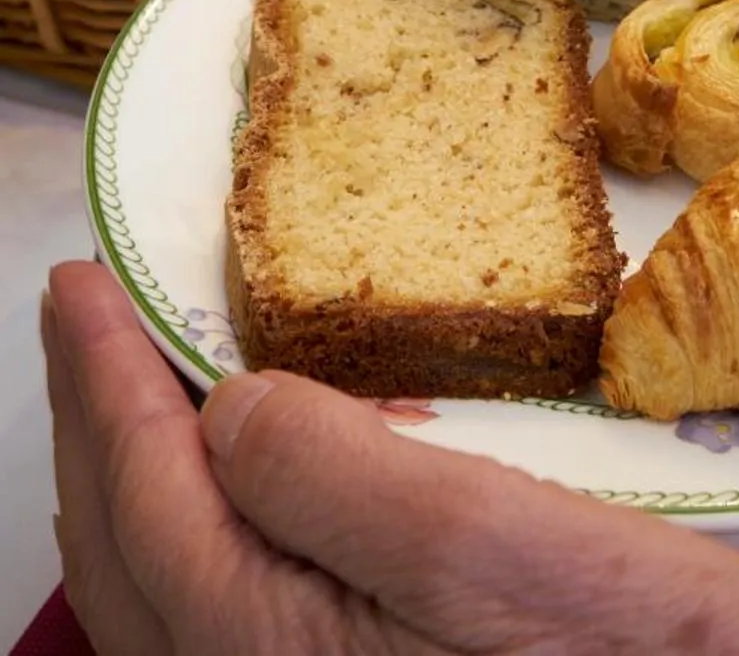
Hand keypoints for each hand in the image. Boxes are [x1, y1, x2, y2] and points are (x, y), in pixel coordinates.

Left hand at [45, 261, 738, 655]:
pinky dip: (193, 538)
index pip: (144, 491)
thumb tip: (230, 400)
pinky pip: (218, 622)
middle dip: (97, 420)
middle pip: (126, 550)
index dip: (106, 375)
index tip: (86, 281)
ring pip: (161, 594)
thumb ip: (335, 475)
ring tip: (136, 384)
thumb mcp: (490, 542)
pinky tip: (240, 492)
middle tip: (87, 313)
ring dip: (133, 479)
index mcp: (274, 647)